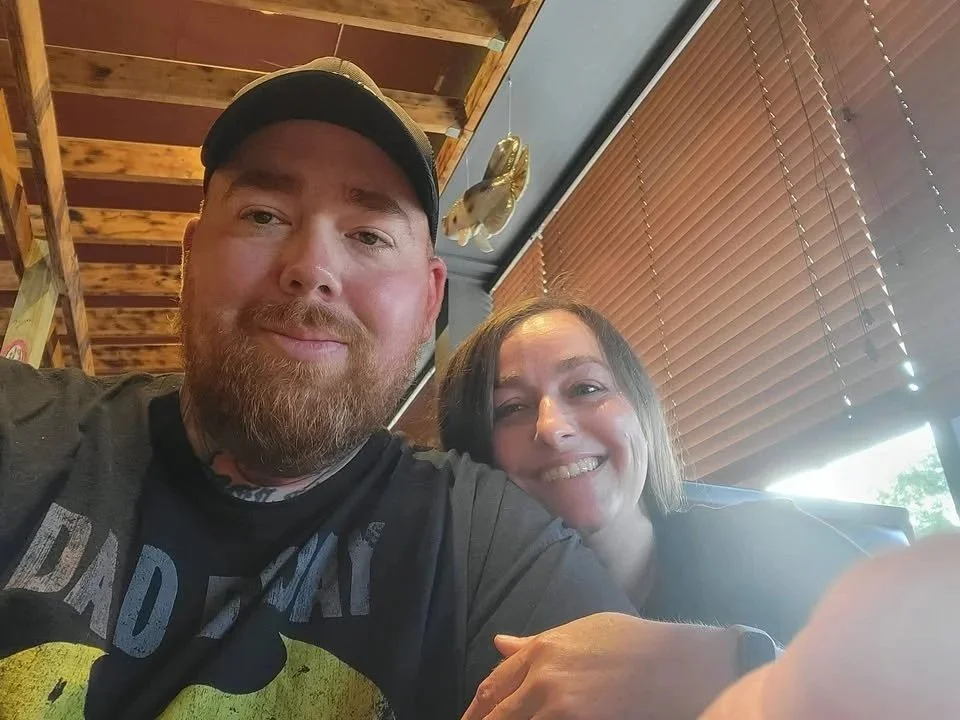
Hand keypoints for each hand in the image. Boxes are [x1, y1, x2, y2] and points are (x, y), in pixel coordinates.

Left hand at [461, 612, 739, 719]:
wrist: (681, 664)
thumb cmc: (635, 644)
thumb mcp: (582, 632)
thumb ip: (536, 644)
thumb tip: (500, 644)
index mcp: (541, 653)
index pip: (491, 688)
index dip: (476, 711)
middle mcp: (543, 681)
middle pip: (496, 717)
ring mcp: (561, 710)